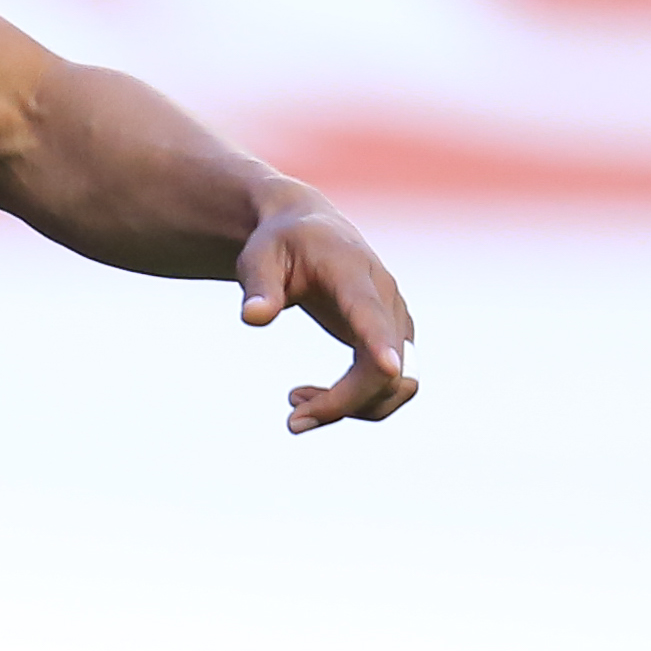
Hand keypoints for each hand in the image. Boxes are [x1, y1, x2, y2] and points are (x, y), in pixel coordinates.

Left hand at [237, 190, 418, 433]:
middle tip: (292, 420)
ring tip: (294, 403)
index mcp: (352, 272)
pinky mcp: (393, 339)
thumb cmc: (279, 243)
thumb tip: (253, 317)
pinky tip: (311, 396)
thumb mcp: (258, 257)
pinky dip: (356, 401)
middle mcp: (385, 298)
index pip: (371, 312)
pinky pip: (389, 384)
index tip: (388, 370)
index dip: (381, 342)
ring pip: (397, 384)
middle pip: (386, 365)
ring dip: (352, 407)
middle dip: (345, 402)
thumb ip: (258, 287)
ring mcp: (395, 321)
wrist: (306, 230)